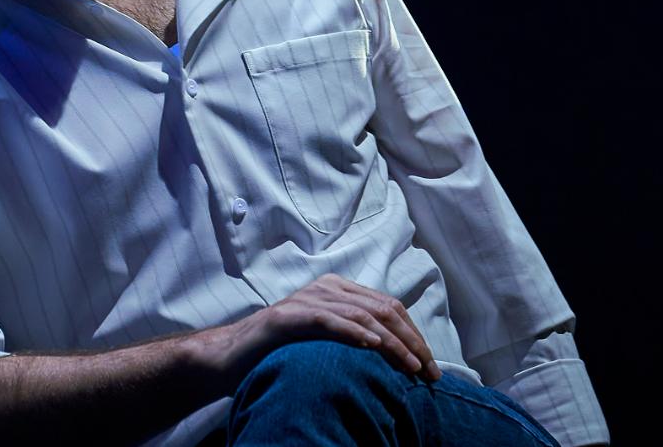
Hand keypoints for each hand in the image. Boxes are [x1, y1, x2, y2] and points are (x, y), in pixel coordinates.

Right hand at [205, 273, 442, 387]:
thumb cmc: (281, 353)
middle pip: (382, 309)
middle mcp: (326, 289)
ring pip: (362, 316)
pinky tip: (372, 347)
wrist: (231, 356)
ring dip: (392, 343)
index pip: (389, 307)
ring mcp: (306, 300)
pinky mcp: (288, 317)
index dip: (414, 335)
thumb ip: (354, 338)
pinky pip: (327, 320)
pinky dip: (353, 333)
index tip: (431, 367)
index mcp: (338, 290)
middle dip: (412, 342)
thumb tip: (398, 360)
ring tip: (410, 367)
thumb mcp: (325, 342)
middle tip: (430, 373)